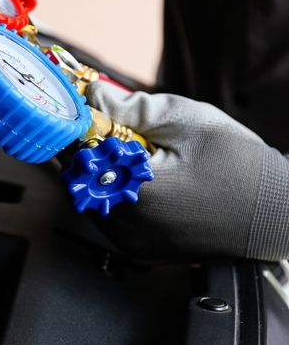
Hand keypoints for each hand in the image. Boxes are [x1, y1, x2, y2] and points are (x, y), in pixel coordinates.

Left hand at [86, 81, 288, 261]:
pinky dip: (111, 192)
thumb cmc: (240, 165)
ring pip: (88, 197)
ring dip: (98, 171)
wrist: (278, 213)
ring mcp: (131, 242)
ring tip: (131, 154)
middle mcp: (126, 226)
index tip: (84, 107)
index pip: (76, 153)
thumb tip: (92, 94)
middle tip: (110, 127)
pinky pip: (106, 215)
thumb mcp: (187, 121)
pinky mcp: (139, 251)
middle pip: (77, 177)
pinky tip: (138, 178)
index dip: (76, 125)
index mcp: (134, 194)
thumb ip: (132, 108)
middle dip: (87, 147)